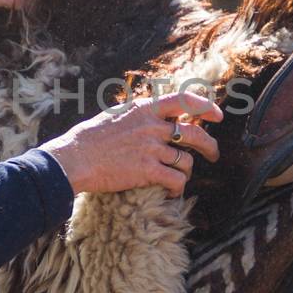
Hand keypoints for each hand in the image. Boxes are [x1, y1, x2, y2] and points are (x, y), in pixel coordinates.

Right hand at [41, 91, 223, 198]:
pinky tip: (171, 192)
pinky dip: (178, 188)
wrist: (75, 157)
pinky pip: (176, 180)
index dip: (206, 107)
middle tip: (213, 154)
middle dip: (210, 146)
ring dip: (187, 171)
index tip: (217, 115)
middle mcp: (152, 126)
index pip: (185, 100)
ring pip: (187, 161)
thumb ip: (141, 114)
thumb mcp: (118, 114)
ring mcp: (151, 148)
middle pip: (195, 133)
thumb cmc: (91, 138)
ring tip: (181, 177)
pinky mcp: (148, 171)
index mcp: (145, 108)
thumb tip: (158, 113)